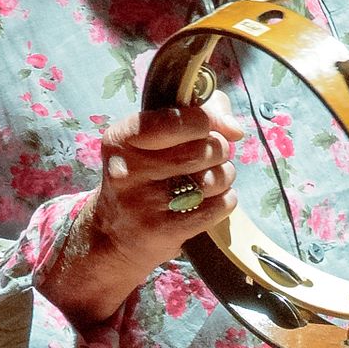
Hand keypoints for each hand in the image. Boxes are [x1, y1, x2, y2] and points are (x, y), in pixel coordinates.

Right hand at [41, 94, 243, 327]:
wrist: (114, 234)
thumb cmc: (143, 174)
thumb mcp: (151, 138)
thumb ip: (198, 113)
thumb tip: (234, 128)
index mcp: (121, 138)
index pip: (178, 120)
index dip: (206, 121)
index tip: (212, 128)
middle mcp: (127, 170)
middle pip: (203, 149)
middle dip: (219, 150)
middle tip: (212, 156)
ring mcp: (144, 203)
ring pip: (213, 179)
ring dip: (224, 176)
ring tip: (211, 179)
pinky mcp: (162, 231)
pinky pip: (217, 207)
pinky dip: (225, 201)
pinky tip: (213, 200)